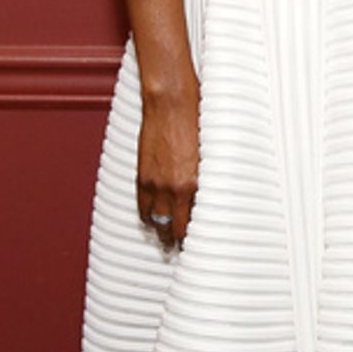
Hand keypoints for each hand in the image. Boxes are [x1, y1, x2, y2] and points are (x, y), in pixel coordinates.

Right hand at [137, 92, 198, 249]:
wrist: (172, 103)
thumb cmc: (196, 122)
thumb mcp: (210, 156)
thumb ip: (206, 180)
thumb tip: (206, 198)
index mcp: (195, 184)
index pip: (194, 223)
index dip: (195, 238)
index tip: (200, 245)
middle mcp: (175, 188)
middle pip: (175, 228)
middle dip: (178, 241)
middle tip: (182, 248)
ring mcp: (156, 183)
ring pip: (157, 222)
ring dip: (162, 232)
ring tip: (166, 238)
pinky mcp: (143, 175)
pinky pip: (142, 207)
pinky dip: (147, 217)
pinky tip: (152, 221)